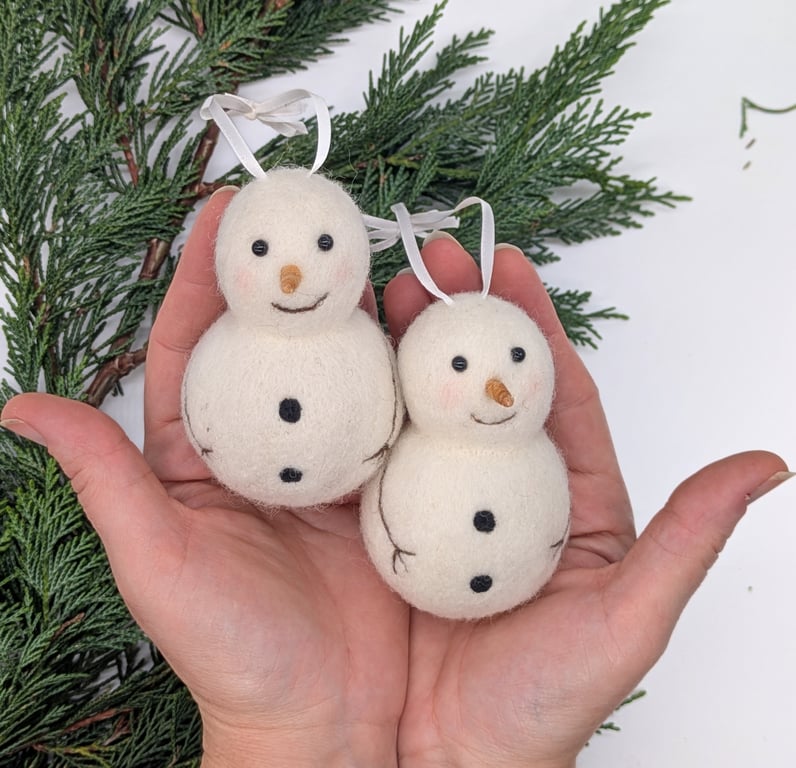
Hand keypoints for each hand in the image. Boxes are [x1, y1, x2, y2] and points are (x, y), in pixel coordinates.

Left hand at [1, 188, 408, 767]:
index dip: (207, 275)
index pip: (198, 344)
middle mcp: (276, 447)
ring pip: (355, 368)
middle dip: (301, 274)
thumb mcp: (157, 563)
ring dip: (373, 312)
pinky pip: (410, 417)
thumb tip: (18, 407)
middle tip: (324, 215)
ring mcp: (342, 463)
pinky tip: (442, 338)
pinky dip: (423, 374)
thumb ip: (103, 480)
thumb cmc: (234, 654)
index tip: (228, 209)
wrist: (327, 724)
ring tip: (397, 258)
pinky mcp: (399, 488)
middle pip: (284, 342)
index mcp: (207, 456)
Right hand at [382, 235, 788, 767]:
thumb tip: (765, 464)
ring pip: (413, 407)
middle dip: (455, 316)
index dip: (532, 324)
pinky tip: (331, 368)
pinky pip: (361, 453)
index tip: (507, 265)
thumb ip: (687, 539)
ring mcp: (426, 500)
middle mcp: (491, 487)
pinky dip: (349, 407)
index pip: (549, 388)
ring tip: (374, 293)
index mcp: (561, 497)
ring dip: (395, 348)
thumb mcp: (628, 622)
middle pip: (473, 383)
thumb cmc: (537, 707)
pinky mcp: (373, 524)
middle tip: (427, 262)